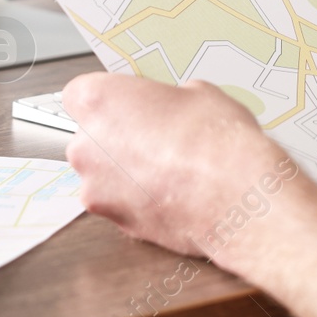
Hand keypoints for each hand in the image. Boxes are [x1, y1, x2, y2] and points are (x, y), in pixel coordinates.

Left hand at [62, 73, 310, 269]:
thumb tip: (173, 108)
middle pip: (89, 138)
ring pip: (104, 175)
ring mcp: (97, 190)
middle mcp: (86, 146)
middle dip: (117, 138)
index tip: (130, 104)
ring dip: (128, 172)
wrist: (236, 196)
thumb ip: (169, 99)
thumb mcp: (199, 92)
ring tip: (170, 167)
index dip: (110, 100)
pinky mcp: (116, 224)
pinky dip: (141, 200)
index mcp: (97, 101)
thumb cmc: (216, 141)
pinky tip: (174, 192)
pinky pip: (122, 204)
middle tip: (157, 135)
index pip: (81, 94)